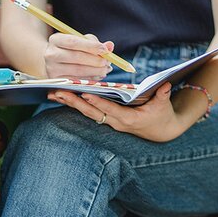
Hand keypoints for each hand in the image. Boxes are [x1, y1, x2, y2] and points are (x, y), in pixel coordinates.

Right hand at [44, 33, 113, 79]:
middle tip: (107, 62)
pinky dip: (89, 79)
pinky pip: (76, 80)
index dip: (91, 46)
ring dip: (95, 71)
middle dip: (95, 60)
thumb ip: (95, 43)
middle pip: (76, 57)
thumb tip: (110, 46)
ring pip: (77, 70)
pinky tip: (97, 76)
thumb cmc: (70, 49)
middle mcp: (51, 54)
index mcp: (56, 39)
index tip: (105, 50)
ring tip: (105, 69)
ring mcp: (52, 69)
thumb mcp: (80, 41)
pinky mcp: (56, 81)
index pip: (74, 42)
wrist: (52, 62)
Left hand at [49, 83, 188, 142]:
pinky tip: (62, 97)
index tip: (85, 93)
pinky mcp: (106, 119)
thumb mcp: (163, 106)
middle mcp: (115, 122)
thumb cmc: (162, 115)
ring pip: (86, 112)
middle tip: (58, 92)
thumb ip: (162, 95)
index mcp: (128, 119)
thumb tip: (164, 85)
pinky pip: (88, 111)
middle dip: (74, 102)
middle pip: (91, 112)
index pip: (109, 110)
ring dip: (69, 103)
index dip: (97, 102)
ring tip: (53, 94)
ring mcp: (109, 121)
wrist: (161, 131)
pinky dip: (75, 104)